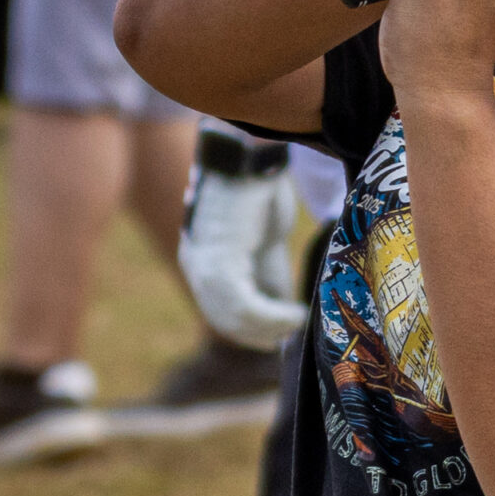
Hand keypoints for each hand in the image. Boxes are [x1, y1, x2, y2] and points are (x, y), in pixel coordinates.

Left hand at [180, 157, 307, 348]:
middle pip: (223, 320)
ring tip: (298, 324)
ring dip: (269, 327)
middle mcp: (196, 268)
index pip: (221, 311)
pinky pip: (244, 305)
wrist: (252, 157)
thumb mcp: (266, 242)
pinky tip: (295, 315)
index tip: (281, 338)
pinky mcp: (219, 261)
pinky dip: (272, 316)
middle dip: (259, 334)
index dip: (251, 331)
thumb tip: (285, 312)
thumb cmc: (260, 191)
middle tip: (293, 337)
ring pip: (231, 318)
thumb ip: (270, 276)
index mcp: (203, 263)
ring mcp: (204, 266)